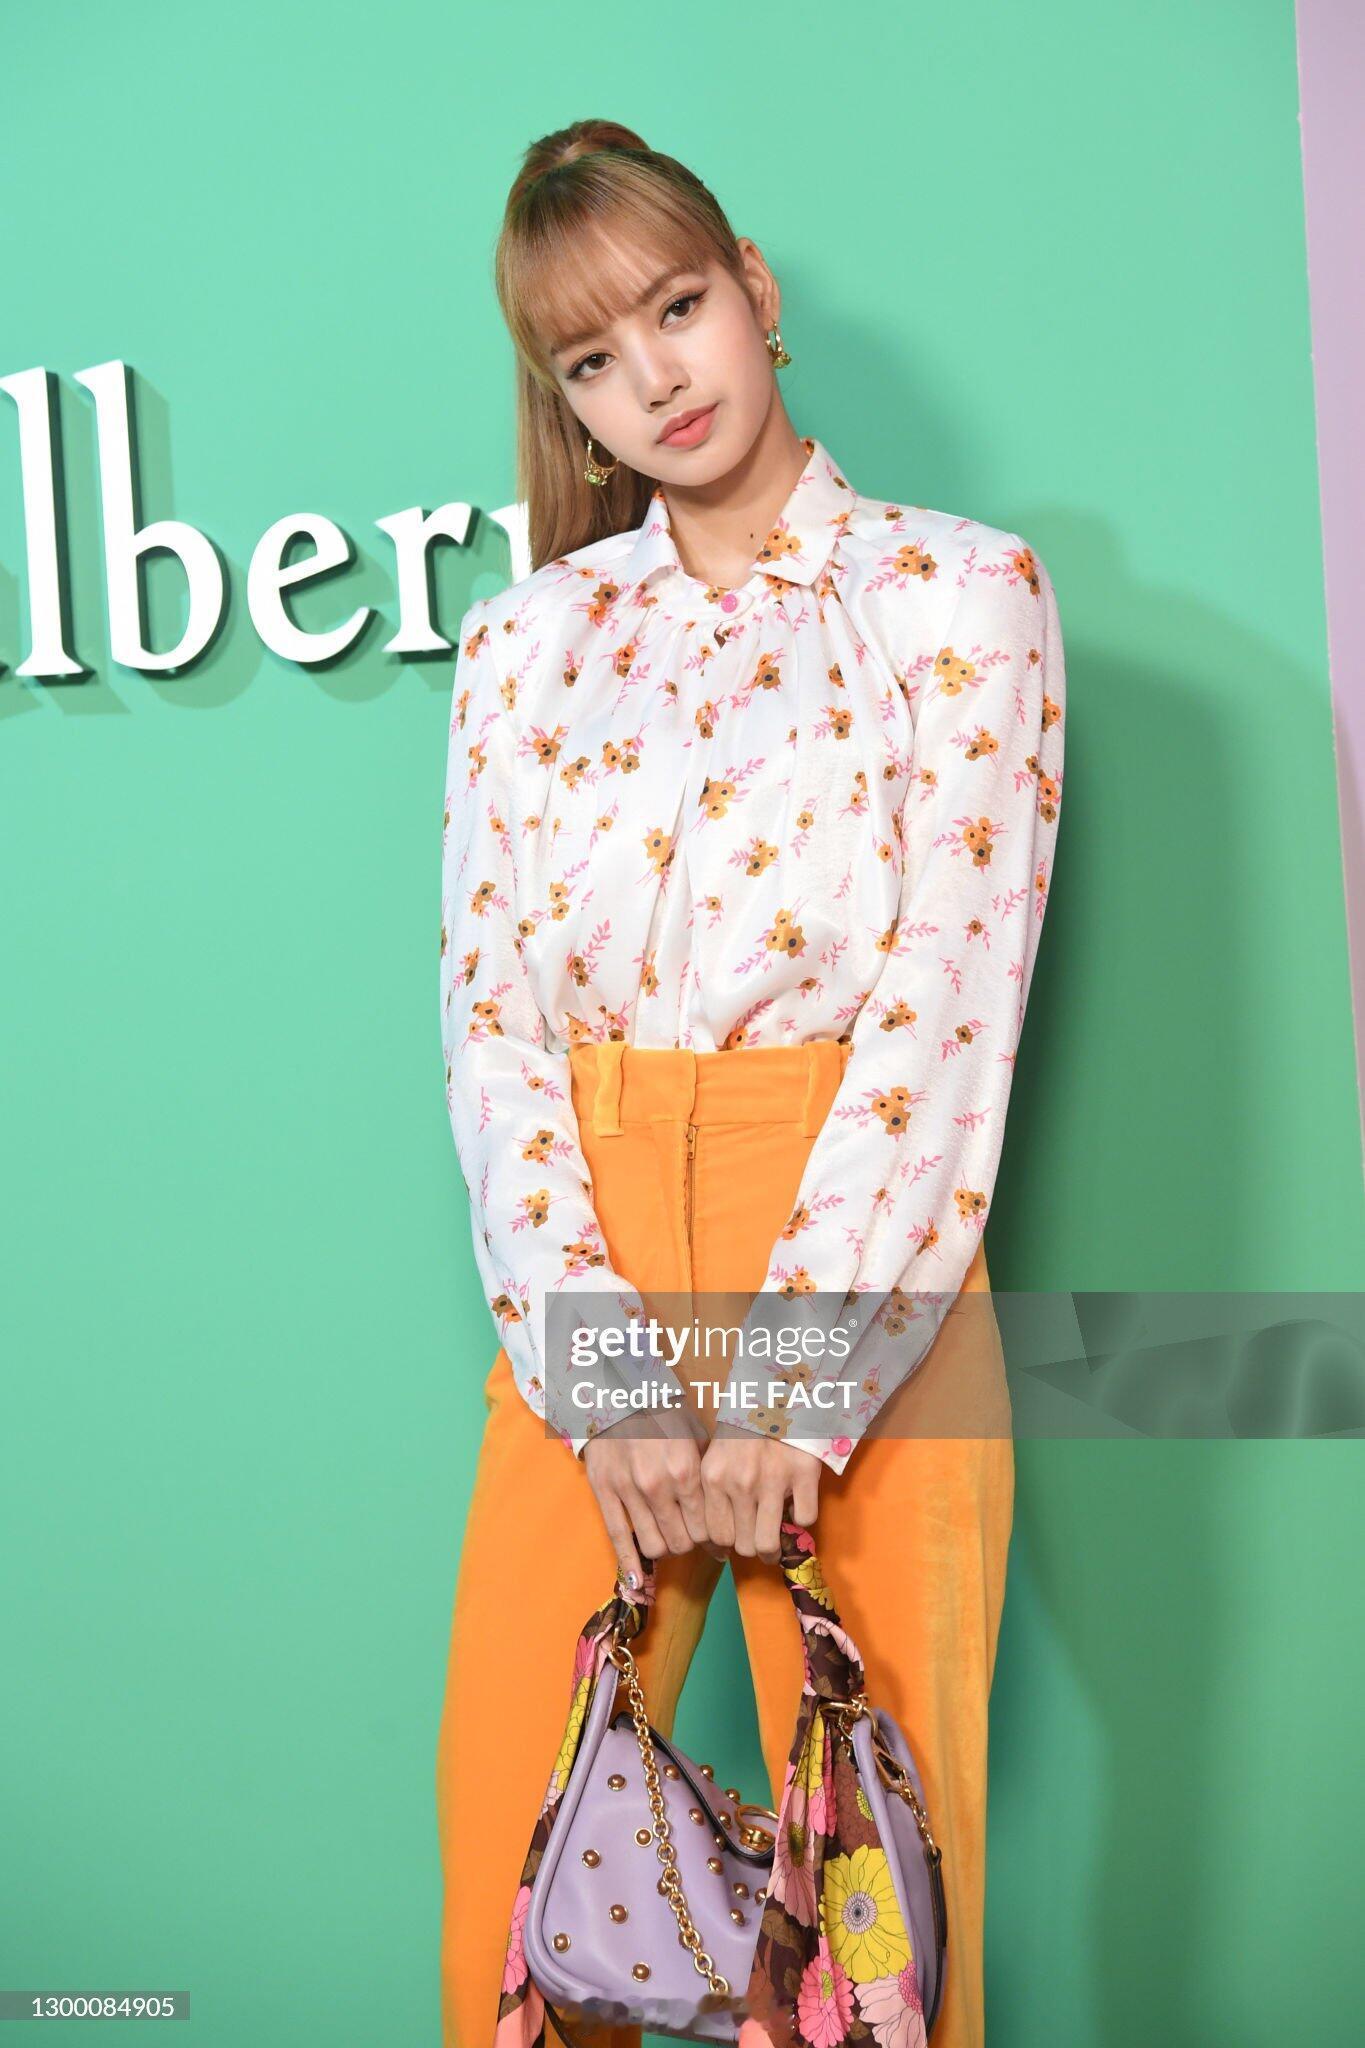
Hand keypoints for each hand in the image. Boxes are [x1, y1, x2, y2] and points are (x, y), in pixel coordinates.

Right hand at [582, 1407, 726, 1587]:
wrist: (617, 1392)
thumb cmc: (663, 1412)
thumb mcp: (695, 1436)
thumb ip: (708, 1474)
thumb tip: (730, 1512)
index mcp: (686, 1471)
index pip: (706, 1527)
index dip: (713, 1539)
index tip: (715, 1541)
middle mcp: (658, 1485)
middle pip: (682, 1542)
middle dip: (689, 1544)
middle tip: (689, 1536)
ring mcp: (628, 1491)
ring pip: (654, 1546)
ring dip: (664, 1547)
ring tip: (667, 1536)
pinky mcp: (604, 1492)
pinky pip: (618, 1539)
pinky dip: (630, 1565)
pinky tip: (638, 1582)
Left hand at [700, 1421, 822, 1563]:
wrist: (777, 1393)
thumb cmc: (743, 1426)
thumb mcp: (716, 1454)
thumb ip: (714, 1491)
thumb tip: (716, 1539)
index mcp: (713, 1478)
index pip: (714, 1534)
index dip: (724, 1547)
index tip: (732, 1547)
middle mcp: (739, 1483)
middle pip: (741, 1544)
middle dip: (750, 1549)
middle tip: (757, 1542)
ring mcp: (772, 1481)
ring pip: (767, 1542)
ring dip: (773, 1549)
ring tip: (776, 1545)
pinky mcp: (803, 1475)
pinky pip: (803, 1518)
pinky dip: (801, 1517)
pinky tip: (796, 1506)